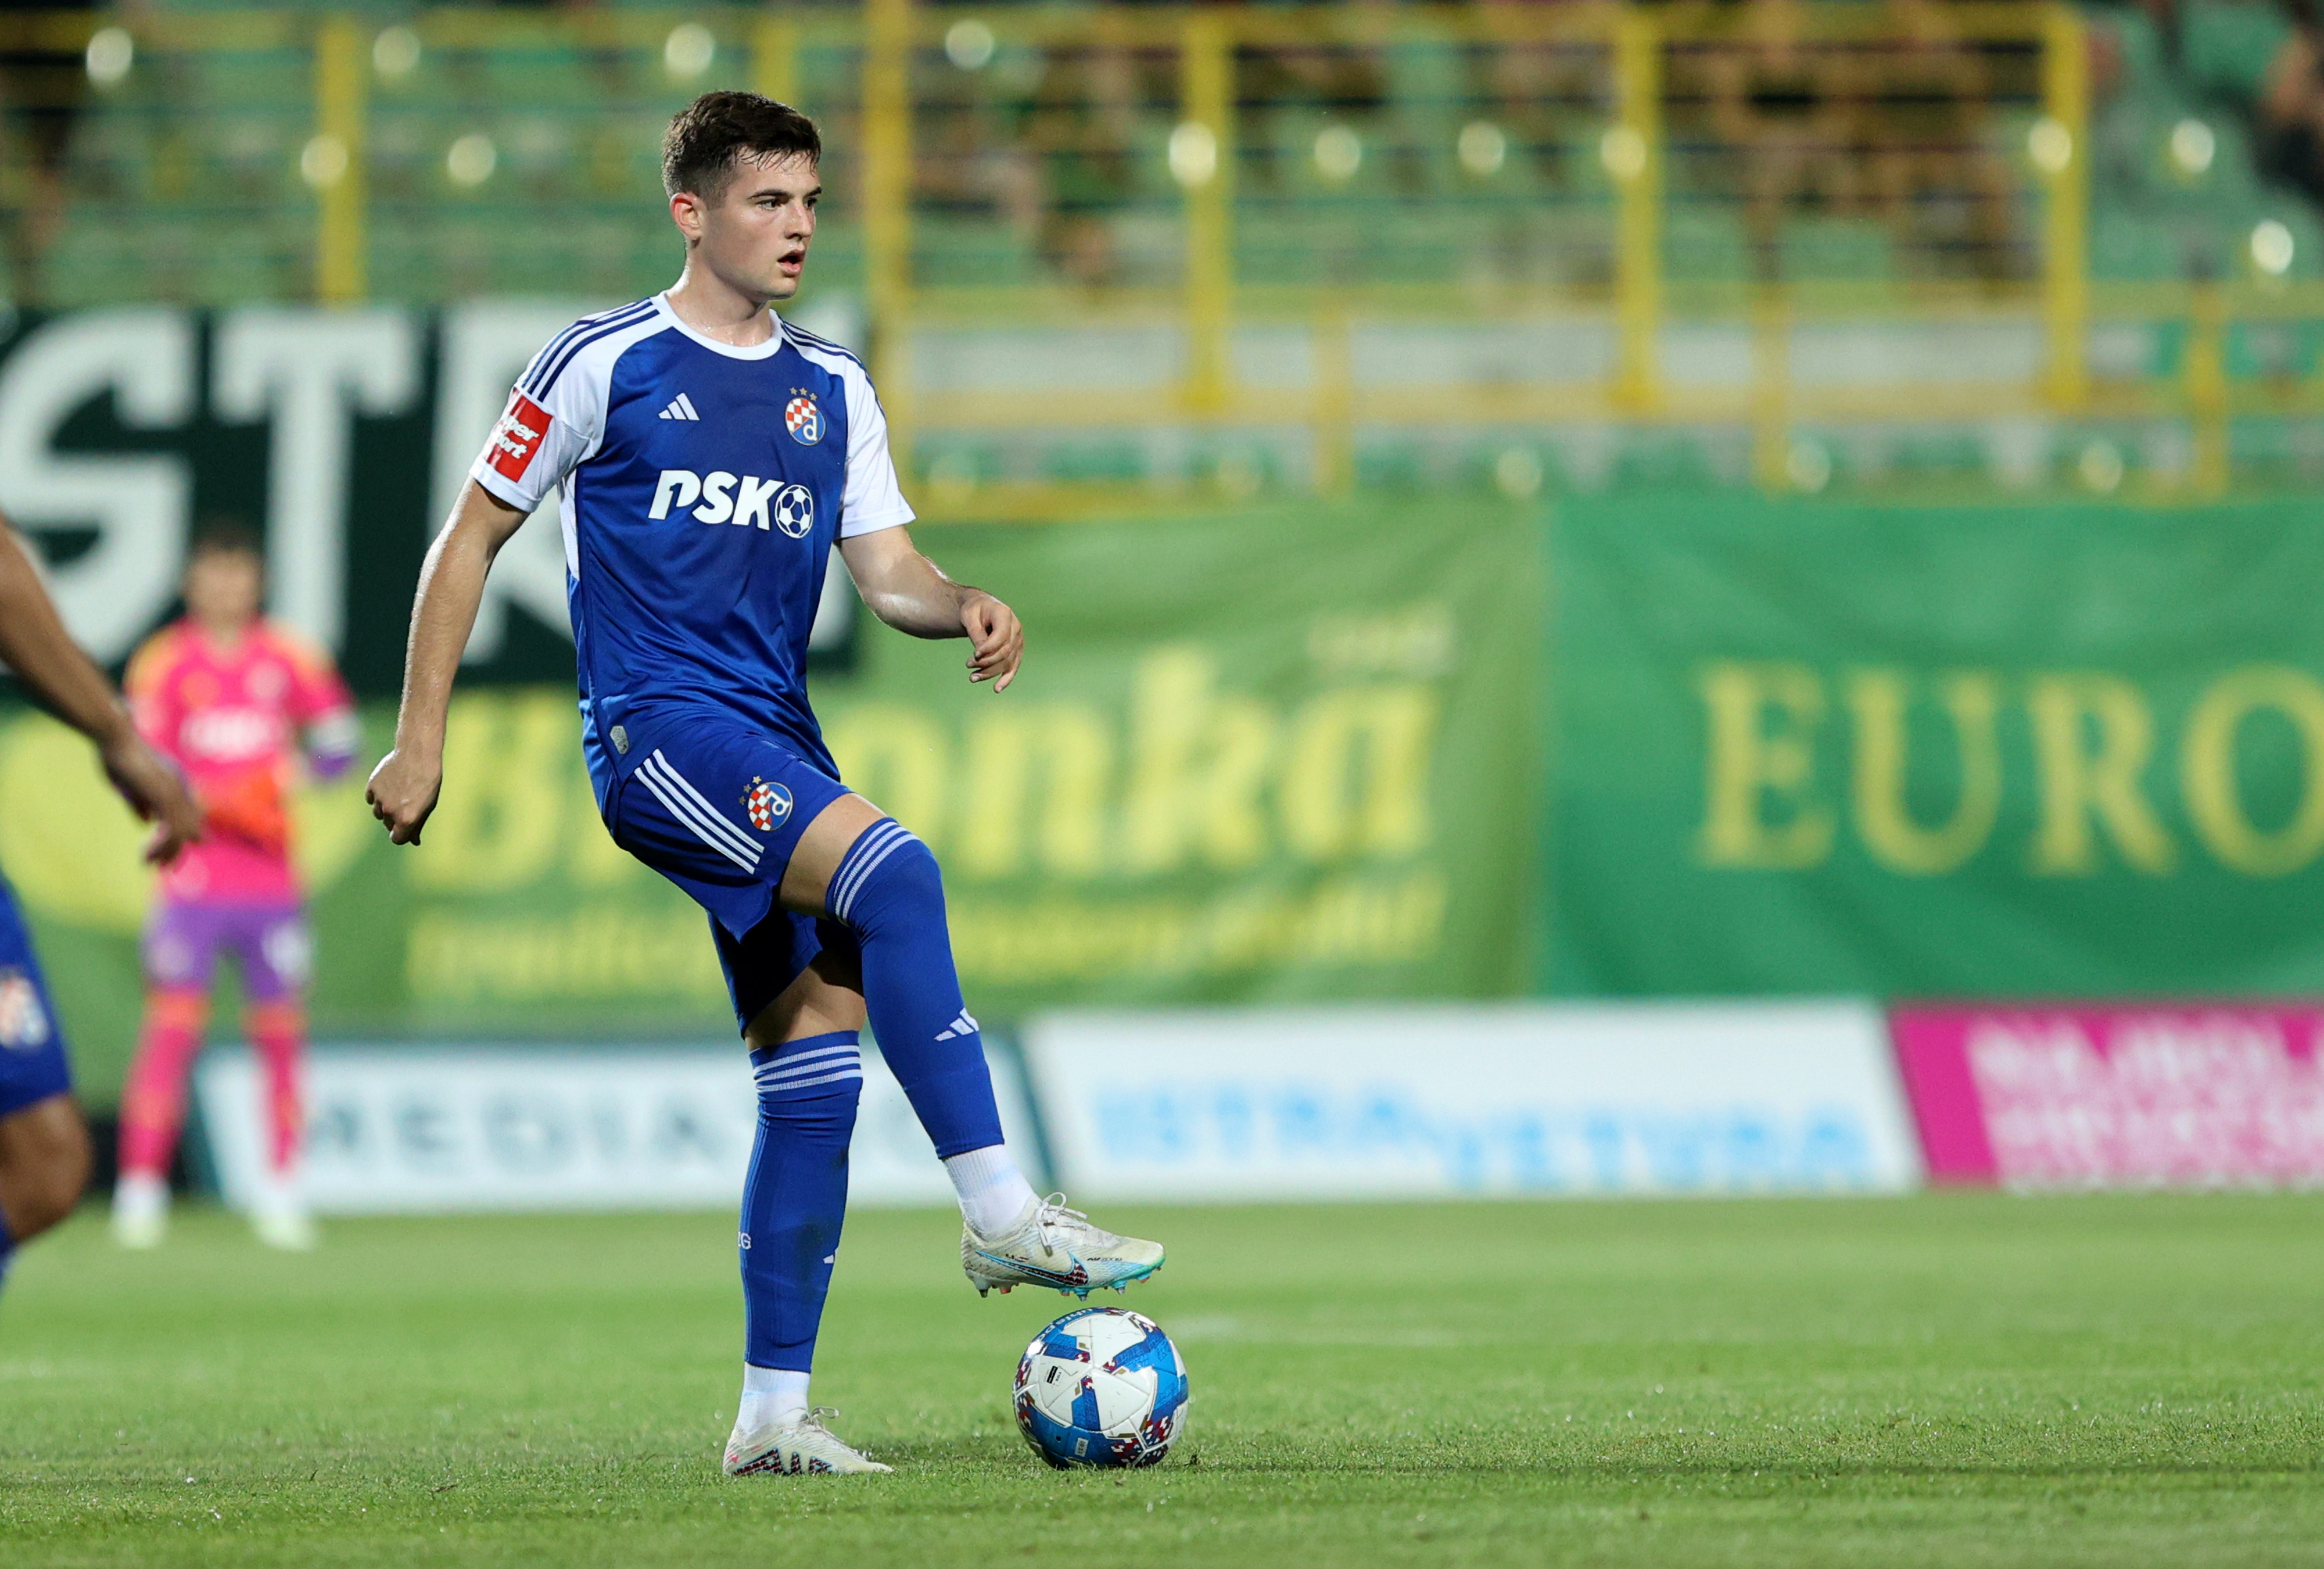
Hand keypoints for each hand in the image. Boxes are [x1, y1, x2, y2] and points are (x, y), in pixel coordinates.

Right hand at [97, 730, 201, 864]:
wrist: (115, 736)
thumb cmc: (117, 755)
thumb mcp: (130, 785)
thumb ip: (140, 803)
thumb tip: (146, 822)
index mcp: (175, 782)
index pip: (189, 815)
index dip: (185, 836)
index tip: (173, 856)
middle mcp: (181, 787)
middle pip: (188, 826)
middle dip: (176, 850)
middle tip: (163, 869)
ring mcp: (175, 791)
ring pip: (180, 832)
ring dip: (166, 852)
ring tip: (149, 864)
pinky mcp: (164, 796)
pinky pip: (170, 830)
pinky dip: (160, 847)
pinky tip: (146, 856)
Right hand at [366, 747, 442, 845]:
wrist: (418, 755)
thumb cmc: (428, 782)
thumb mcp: (428, 806)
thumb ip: (418, 825)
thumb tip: (414, 841)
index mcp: (406, 819)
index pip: (397, 839)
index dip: (402, 835)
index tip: (406, 828)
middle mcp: (391, 811)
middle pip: (388, 825)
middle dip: (396, 819)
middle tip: (408, 803)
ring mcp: (380, 799)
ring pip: (378, 813)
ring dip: (386, 808)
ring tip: (400, 793)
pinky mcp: (371, 786)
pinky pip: (371, 799)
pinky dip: (378, 796)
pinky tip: (390, 786)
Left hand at [961, 592, 1022, 692]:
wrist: (981, 609)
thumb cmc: (973, 610)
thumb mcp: (969, 616)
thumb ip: (976, 633)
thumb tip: (980, 655)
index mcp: (1004, 614)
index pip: (1001, 636)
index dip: (988, 648)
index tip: (974, 654)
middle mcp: (1015, 627)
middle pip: (1005, 651)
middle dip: (986, 662)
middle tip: (968, 664)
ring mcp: (1018, 640)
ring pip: (1007, 662)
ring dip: (990, 673)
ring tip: (972, 678)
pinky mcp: (1015, 651)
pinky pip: (1012, 667)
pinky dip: (1006, 679)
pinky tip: (997, 689)